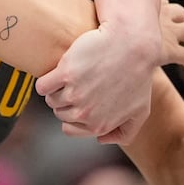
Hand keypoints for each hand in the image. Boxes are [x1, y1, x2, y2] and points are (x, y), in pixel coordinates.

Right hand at [37, 0, 183, 143]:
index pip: (69, 129)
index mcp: (99, 125)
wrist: (133, 44)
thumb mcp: (140, 111)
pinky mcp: (65, 73)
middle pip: (59, 113)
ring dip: (57, 89)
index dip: (73, 115)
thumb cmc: (139, 75)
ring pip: (51, 99)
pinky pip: (42, 86)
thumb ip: (125, 133)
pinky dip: (46, 81)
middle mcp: (85, 113)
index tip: (80, 101)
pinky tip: (57, 73)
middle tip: (80, 84)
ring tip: (72, 77)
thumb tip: (100, 139)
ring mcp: (74, 94)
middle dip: (66, 101)